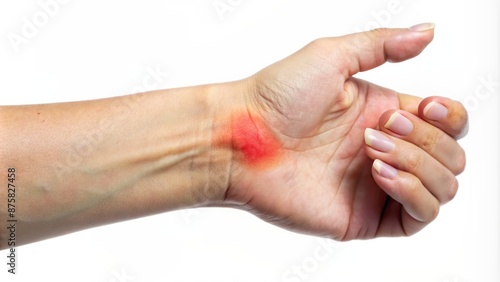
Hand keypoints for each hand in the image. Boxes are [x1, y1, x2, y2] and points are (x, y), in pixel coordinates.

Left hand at [225, 25, 467, 239]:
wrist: (241, 137)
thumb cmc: (277, 96)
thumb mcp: (332, 56)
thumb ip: (383, 44)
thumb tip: (428, 32)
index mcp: (385, 116)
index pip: (448, 123)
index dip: (450, 117)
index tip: (425, 105)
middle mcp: (387, 151)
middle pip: (452, 156)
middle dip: (426, 140)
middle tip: (377, 128)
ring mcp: (378, 187)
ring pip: (443, 187)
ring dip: (420, 165)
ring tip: (371, 152)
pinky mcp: (365, 217)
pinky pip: (419, 217)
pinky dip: (413, 193)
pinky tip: (378, 174)